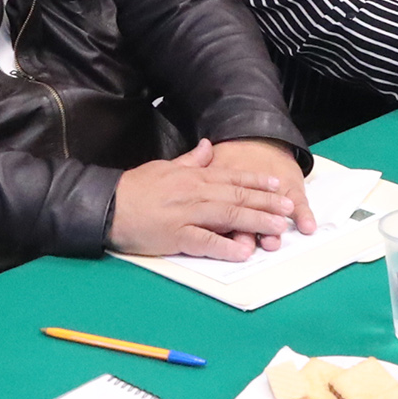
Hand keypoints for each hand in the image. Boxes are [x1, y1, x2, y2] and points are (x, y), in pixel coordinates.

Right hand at [108, 139, 295, 260]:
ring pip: (228, 215)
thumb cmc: (135, 187)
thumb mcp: (165, 166)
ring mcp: (186, 214)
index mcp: (192, 177)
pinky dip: (225, 246)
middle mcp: (194, 192)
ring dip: (255, 221)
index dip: (257, 180)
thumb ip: (190, 160)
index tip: (279, 183)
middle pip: (236, 195)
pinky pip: (205, 241)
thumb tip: (209, 147)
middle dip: (266, 201)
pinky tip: (243, 250)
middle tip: (290, 207)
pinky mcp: (176, 235)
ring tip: (278, 227)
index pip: (231, 176)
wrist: (107, 204)